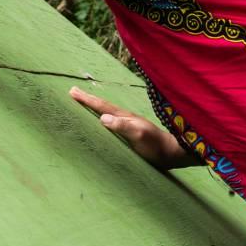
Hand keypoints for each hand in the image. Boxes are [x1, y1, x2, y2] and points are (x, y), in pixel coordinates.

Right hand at [68, 86, 190, 168]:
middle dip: (88, 99)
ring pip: (107, 113)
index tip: (72, 91)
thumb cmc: (156, 146)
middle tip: (73, 91)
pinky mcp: (131, 134)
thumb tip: (102, 118)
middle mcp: (125, 119)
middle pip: (103, 106)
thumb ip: (123, 126)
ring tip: (83, 103)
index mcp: (124, 117)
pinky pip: (111, 123)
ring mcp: (128, 126)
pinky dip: (101, 118)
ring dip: (94, 108)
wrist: (172, 153)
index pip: (102, 106)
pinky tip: (101, 122)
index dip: (87, 99)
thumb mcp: (139, 135)